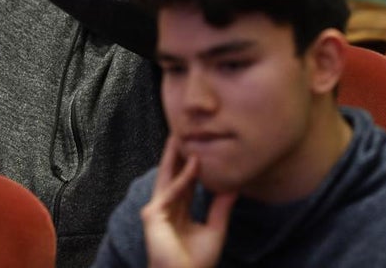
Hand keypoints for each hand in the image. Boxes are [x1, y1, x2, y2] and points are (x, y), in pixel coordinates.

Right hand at [141, 136, 235, 267]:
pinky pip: (170, 191)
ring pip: (167, 177)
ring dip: (174, 157)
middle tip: (182, 131)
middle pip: (171, 175)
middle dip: (176, 154)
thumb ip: (221, 208)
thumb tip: (233, 187)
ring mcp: (156, 210)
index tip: (198, 147)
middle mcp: (165, 208)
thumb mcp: (215, 230)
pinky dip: (183, 177)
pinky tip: (194, 163)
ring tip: (180, 136)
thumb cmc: (196, 263)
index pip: (183, 183)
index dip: (190, 165)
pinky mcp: (152, 215)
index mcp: (178, 212)